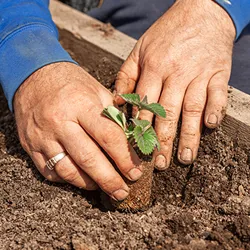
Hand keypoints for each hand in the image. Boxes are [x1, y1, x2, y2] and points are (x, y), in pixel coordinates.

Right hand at [14, 62, 141, 200]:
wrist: (33, 75)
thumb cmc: (70, 82)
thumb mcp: (97, 90)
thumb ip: (113, 115)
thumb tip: (129, 140)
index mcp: (81, 105)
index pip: (108, 137)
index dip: (125, 158)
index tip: (135, 172)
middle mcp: (61, 122)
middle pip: (89, 159)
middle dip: (109, 180)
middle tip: (123, 191)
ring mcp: (43, 136)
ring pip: (68, 170)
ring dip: (89, 184)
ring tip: (104, 187)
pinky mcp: (31, 146)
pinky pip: (50, 171)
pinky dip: (68, 179)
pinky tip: (81, 178)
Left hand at [115, 0, 234, 168]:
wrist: (200, 11)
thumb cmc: (166, 33)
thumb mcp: (139, 49)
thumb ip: (127, 75)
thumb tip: (118, 101)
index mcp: (155, 68)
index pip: (145, 104)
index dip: (141, 128)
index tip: (138, 148)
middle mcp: (176, 73)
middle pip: (168, 112)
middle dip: (164, 140)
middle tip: (160, 163)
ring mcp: (199, 73)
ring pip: (192, 109)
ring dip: (189, 135)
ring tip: (185, 157)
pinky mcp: (218, 73)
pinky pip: (218, 94)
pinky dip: (215, 110)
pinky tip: (210, 127)